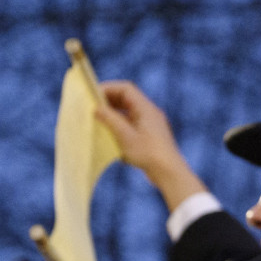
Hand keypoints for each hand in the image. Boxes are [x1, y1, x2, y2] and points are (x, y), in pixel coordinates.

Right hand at [95, 80, 206, 209]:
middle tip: (92, 107)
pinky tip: (109, 133)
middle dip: (109, 100)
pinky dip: (120, 124)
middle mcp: (149, 112)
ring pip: (129, 111)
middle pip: (127, 98)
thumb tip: (97, 108)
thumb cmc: (147, 153)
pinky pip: (132, 122)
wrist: (168, 172)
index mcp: (146, 108)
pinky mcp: (149, 135)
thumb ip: (110, 119)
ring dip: (113, 113)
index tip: (92, 94)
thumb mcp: (124, 135)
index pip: (126, 89)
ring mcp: (150, 123)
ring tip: (98, 119)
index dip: (109, 88)